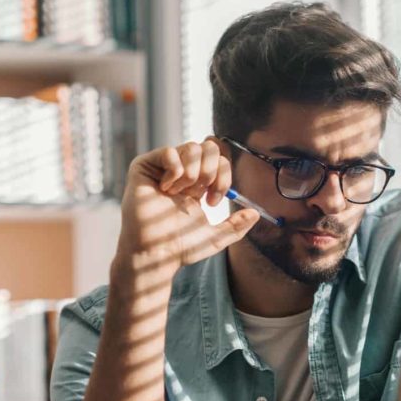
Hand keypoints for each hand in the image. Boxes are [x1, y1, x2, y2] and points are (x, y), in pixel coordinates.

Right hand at [116, 138, 258, 274]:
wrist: (155, 253)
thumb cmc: (179, 247)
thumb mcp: (215, 237)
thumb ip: (236, 226)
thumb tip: (256, 214)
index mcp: (197, 184)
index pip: (220, 160)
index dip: (224, 176)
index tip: (213, 202)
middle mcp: (181, 172)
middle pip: (209, 147)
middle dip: (210, 172)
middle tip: (200, 194)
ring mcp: (162, 168)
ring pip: (192, 147)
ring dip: (192, 174)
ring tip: (180, 193)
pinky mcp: (144, 166)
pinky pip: (169, 152)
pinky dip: (174, 172)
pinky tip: (165, 189)